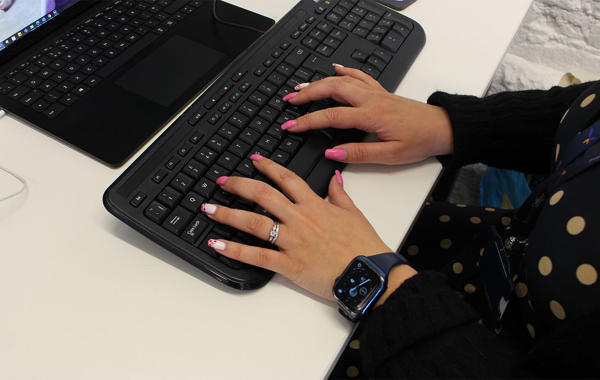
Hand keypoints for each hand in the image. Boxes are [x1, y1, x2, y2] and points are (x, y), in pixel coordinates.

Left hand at [201, 155, 415, 300]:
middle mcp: (300, 219)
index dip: (268, 167)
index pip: (287, 179)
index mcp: (315, 205)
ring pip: (254, 223)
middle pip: (263, 195)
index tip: (254, 160)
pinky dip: (234, 249)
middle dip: (239, 185)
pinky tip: (217, 244)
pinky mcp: (288, 264)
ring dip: (228, 214)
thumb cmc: (363, 245)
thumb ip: (340, 193)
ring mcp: (292, 241)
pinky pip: (256, 256)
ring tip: (208, 208)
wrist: (368, 273)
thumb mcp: (354, 213)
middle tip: (222, 181)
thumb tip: (334, 176)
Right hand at [282, 66, 453, 164]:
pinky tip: (336, 69)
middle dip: (307, 95)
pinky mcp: (382, 92)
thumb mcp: (390, 155)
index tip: (290, 127)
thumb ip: (359, 154)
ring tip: (301, 88)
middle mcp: (371, 100)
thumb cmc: (420, 141)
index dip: (307, 122)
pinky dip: (345, 71)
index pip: (331, 117)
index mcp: (371, 116)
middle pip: (332, 90)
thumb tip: (332, 153)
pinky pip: (360, 76)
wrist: (442, 128)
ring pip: (342, 81)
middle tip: (289, 101)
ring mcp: (376, 93)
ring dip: (319, 82)